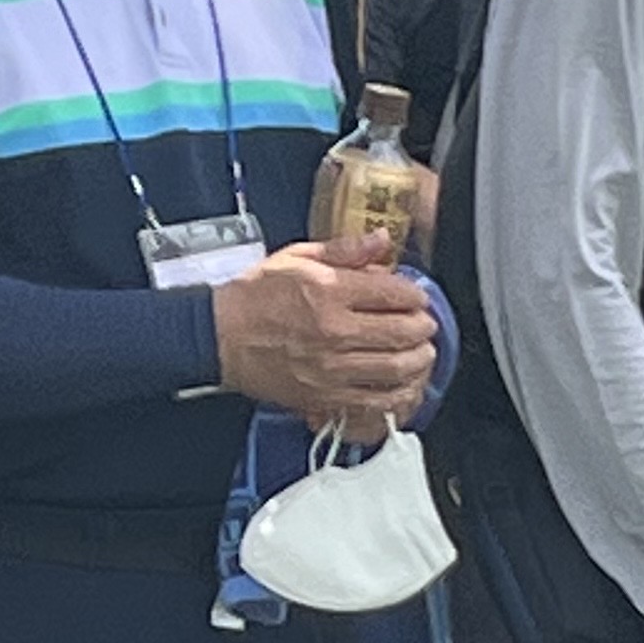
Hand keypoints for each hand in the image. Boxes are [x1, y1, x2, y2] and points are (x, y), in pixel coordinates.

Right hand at [214, 237, 436, 426]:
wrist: (219, 337)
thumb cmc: (253, 297)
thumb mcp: (297, 258)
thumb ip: (344, 250)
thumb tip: (382, 241)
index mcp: (329, 291)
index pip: (394, 293)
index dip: (415, 294)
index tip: (416, 296)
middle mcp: (334, 331)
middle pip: (403, 332)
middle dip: (423, 327)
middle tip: (424, 324)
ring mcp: (331, 368)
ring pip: (396, 368)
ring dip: (418, 359)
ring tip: (420, 352)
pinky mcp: (324, 396)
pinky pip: (375, 401)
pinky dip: (398, 394)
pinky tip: (404, 385)